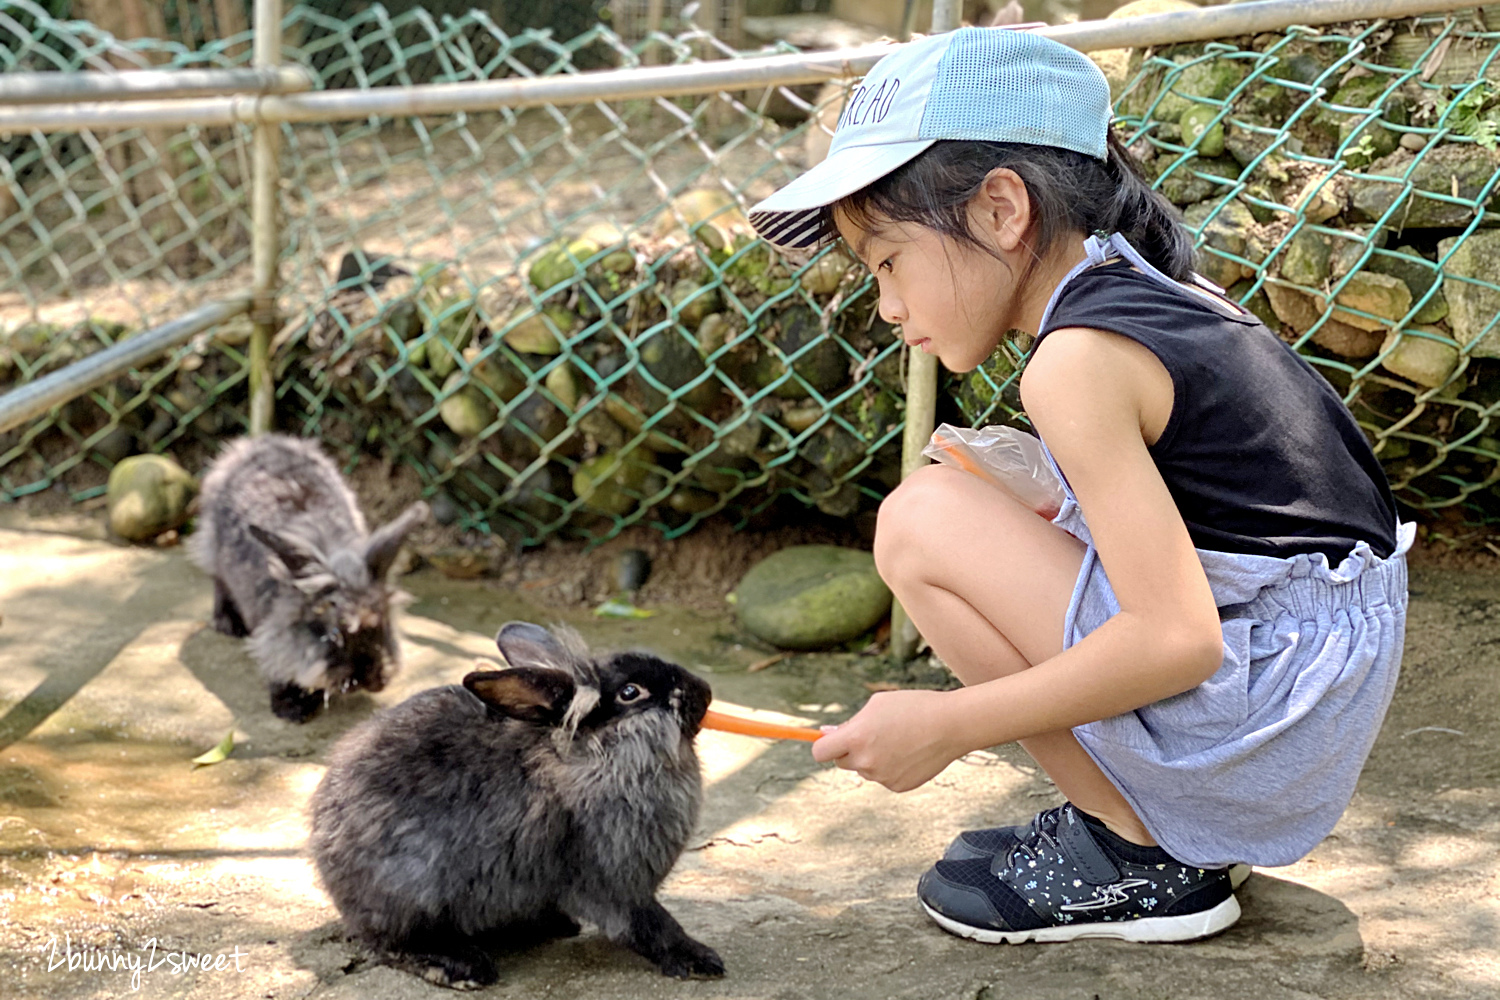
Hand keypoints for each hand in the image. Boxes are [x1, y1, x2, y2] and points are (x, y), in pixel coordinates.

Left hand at [810, 689, 965, 792]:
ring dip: (872, 758)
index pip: (820, 753)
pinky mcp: (898, 786)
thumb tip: (827, 734)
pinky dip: (891, 767)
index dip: (822, 746)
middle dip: (849, 750)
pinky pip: (884, 777)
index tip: (829, 741)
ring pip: (865, 769)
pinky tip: (909, 752)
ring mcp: (882, 777)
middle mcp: (866, 762)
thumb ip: (851, 723)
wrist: (951, 725)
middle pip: (841, 762)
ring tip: (898, 739)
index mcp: (856, 738)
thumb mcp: (877, 705)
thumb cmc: (912, 707)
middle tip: (871, 735)